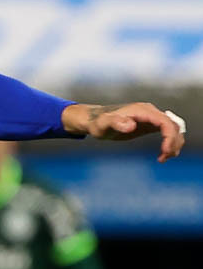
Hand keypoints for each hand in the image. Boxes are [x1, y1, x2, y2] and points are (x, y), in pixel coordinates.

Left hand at [63, 102, 185, 161]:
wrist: (94, 120)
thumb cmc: (98, 122)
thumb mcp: (103, 124)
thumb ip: (116, 122)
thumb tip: (131, 126)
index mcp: (142, 111)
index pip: (165, 122)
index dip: (170, 136)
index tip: (165, 151)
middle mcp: (150, 112)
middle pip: (173, 125)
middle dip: (174, 142)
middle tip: (164, 157)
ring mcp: (151, 118)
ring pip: (173, 129)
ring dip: (174, 144)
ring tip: (163, 158)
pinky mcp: (150, 124)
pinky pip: (168, 132)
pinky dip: (170, 143)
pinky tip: (163, 155)